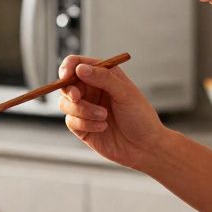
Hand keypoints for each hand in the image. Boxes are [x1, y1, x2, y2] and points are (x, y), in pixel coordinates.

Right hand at [56, 54, 166, 170]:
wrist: (145, 147)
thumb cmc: (140, 117)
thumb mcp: (125, 93)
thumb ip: (103, 78)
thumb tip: (80, 68)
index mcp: (103, 76)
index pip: (78, 64)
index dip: (68, 67)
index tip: (66, 75)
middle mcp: (92, 90)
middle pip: (66, 84)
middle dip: (70, 91)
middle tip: (77, 97)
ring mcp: (86, 109)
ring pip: (66, 104)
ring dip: (82, 110)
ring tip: (103, 116)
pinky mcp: (82, 127)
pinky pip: (71, 121)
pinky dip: (86, 124)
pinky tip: (103, 127)